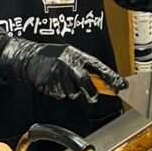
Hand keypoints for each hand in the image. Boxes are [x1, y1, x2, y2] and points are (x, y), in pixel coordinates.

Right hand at [0, 39, 125, 102]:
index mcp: (77, 55)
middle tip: (92, 96)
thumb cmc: (53, 55)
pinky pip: (60, 95)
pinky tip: (54, 82)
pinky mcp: (49, 84)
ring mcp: (59, 75)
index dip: (112, 78)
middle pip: (87, 85)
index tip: (122, 86)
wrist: (29, 56)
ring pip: (73, 93)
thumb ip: (86, 67)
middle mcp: (69, 64)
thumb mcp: (71, 54)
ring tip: (64, 80)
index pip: (100, 68)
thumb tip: (103, 82)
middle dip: (91, 93)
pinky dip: (59, 91)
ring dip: (71, 91)